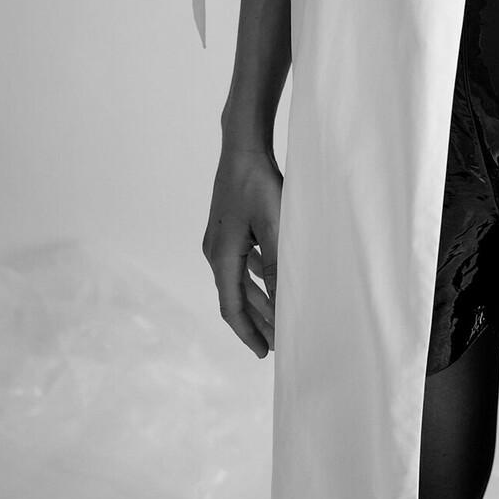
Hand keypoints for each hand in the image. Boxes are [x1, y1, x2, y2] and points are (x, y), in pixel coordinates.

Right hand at [202, 144, 282, 357]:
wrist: (244, 145)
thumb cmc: (258, 183)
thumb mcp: (273, 227)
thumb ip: (277, 267)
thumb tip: (282, 305)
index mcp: (220, 256)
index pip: (232, 307)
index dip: (248, 332)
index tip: (265, 353)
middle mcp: (215, 250)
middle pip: (236, 296)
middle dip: (257, 321)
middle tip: (276, 343)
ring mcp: (221, 237)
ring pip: (240, 279)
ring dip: (259, 299)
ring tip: (276, 320)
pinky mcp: (231, 226)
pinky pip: (243, 261)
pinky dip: (257, 276)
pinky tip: (271, 281)